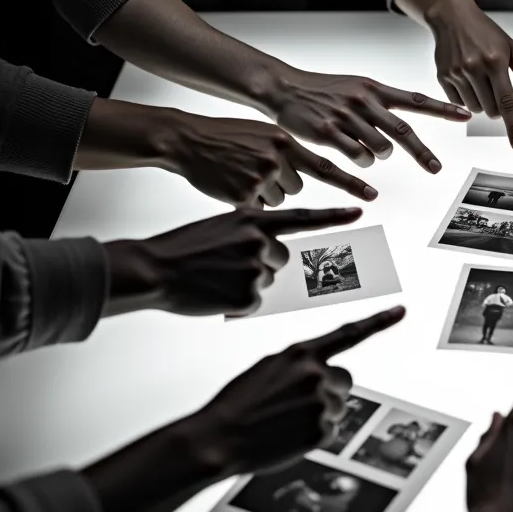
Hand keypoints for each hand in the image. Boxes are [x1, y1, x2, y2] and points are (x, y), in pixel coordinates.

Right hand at [103, 207, 362, 316]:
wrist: (152, 269)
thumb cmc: (183, 248)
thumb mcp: (221, 225)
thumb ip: (252, 230)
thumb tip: (277, 247)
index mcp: (255, 221)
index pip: (304, 217)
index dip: (334, 214)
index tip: (360, 209)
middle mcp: (261, 242)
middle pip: (283, 259)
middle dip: (263, 263)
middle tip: (227, 263)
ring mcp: (256, 270)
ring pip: (268, 280)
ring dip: (249, 282)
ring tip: (216, 276)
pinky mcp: (249, 297)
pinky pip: (255, 302)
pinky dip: (238, 302)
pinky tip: (215, 293)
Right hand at [163, 113, 376, 206]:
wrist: (187, 141)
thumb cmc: (225, 139)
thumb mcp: (262, 137)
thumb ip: (286, 152)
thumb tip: (303, 173)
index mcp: (285, 142)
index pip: (326, 168)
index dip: (350, 185)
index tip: (371, 197)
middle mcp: (276, 159)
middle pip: (297, 188)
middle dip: (281, 184)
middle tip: (256, 170)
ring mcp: (259, 179)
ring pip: (278, 200)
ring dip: (264, 194)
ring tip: (241, 175)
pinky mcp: (243, 196)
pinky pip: (258, 209)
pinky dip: (248, 201)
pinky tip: (233, 187)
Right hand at [189, 307, 404, 474]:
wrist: (218, 438)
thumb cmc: (238, 403)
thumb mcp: (268, 368)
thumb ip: (300, 364)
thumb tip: (324, 372)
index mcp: (301, 352)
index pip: (349, 333)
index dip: (378, 321)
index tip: (402, 310)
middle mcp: (316, 373)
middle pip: (345, 379)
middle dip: (329, 390)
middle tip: (297, 403)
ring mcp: (322, 402)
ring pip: (338, 406)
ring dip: (319, 413)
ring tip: (285, 420)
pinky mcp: (322, 431)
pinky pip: (331, 429)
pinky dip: (313, 434)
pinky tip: (288, 435)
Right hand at [270, 70, 470, 171]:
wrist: (285, 88)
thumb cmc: (323, 90)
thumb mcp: (356, 86)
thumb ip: (380, 102)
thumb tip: (402, 124)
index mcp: (374, 89)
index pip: (415, 100)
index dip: (442, 108)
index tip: (465, 115)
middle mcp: (364, 102)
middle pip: (402, 132)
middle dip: (422, 152)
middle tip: (436, 168)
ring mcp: (346, 117)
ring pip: (379, 150)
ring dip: (379, 158)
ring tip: (366, 152)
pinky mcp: (328, 132)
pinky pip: (355, 157)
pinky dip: (360, 163)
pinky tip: (353, 157)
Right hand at [427, 0, 512, 149]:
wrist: (451, 16)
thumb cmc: (485, 31)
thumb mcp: (511, 48)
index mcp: (496, 61)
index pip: (508, 101)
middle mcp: (475, 68)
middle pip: (492, 110)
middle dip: (498, 107)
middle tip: (496, 87)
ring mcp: (457, 73)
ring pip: (476, 110)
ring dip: (482, 103)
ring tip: (480, 81)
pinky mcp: (443, 76)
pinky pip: (458, 104)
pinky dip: (466, 99)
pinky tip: (467, 80)